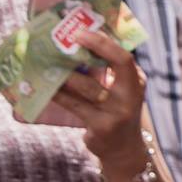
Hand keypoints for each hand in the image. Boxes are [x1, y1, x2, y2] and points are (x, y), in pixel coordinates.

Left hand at [32, 27, 149, 170]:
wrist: (123, 149)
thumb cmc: (116, 112)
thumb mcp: (121, 90)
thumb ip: (107, 71)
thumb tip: (77, 43)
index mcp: (136, 82)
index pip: (124, 58)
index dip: (103, 43)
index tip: (82, 32)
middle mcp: (131, 95)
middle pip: (116, 66)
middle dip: (92, 49)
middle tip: (63, 41)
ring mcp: (118, 112)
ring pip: (88, 86)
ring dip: (66, 73)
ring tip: (46, 61)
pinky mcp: (102, 126)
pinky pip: (74, 105)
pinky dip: (58, 94)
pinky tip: (45, 87)